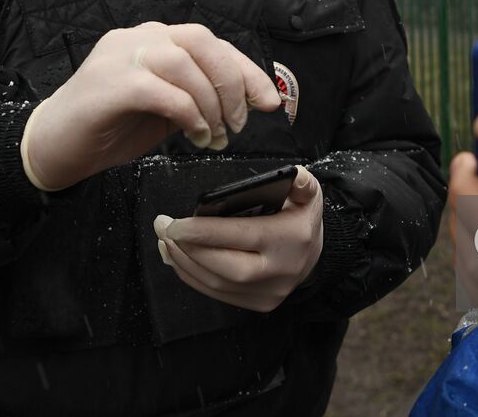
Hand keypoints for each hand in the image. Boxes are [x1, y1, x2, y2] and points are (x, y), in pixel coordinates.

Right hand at [20, 22, 280, 190]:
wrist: (52, 147)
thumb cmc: (108, 128)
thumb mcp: (166, 110)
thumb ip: (198, 97)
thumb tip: (245, 104)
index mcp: (154, 39)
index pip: (211, 43)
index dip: (247, 71)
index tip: (270, 101)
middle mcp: (138, 38)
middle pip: (201, 40)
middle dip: (232, 82)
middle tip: (239, 122)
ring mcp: (120, 56)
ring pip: (183, 61)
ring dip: (209, 101)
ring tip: (212, 135)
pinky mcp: (107, 83)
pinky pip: (160, 89)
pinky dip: (187, 112)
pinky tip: (192, 133)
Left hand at [153, 165, 323, 311]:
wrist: (315, 256)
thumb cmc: (302, 219)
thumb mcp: (310, 193)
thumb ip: (301, 181)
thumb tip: (291, 173)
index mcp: (290, 238)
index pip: (241, 236)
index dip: (203, 231)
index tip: (173, 223)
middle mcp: (279, 271)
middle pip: (223, 266)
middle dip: (187, 248)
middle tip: (162, 228)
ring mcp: (268, 293)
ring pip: (215, 283)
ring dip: (184, 262)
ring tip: (165, 240)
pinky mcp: (257, 305)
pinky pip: (216, 293)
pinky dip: (192, 276)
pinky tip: (178, 258)